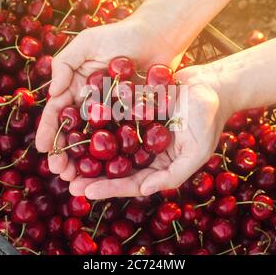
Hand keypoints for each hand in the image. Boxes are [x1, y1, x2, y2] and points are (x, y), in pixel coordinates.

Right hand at [35, 16, 182, 177]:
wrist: (158, 37)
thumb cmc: (120, 36)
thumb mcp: (86, 43)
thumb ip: (65, 64)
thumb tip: (53, 93)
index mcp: (77, 88)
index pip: (58, 113)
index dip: (50, 131)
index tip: (43, 150)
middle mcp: (92, 104)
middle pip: (74, 133)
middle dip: (65, 153)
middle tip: (61, 172)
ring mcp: (113, 113)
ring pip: (95, 141)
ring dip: (85, 161)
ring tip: (78, 178)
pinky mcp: (133, 118)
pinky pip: (120, 138)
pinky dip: (113, 155)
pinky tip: (108, 171)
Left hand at [66, 65, 233, 198]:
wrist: (211, 84)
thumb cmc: (209, 119)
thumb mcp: (198, 151)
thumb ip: (174, 174)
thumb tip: (144, 190)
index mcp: (160, 165)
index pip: (132, 182)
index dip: (109, 189)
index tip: (86, 191)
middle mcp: (146, 151)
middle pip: (115, 167)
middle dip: (91, 175)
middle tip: (66, 180)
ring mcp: (138, 130)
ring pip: (109, 144)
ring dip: (87, 151)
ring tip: (64, 155)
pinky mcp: (133, 109)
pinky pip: (112, 116)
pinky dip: (96, 121)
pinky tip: (75, 122)